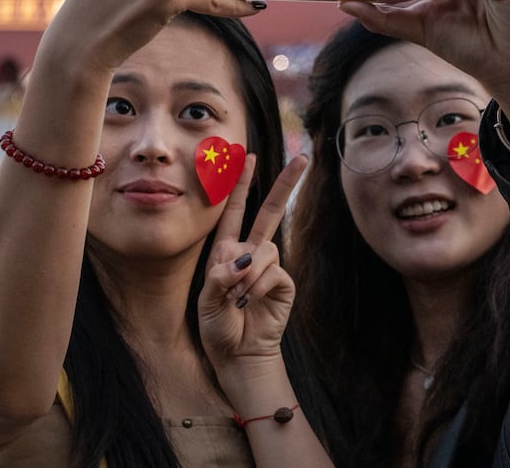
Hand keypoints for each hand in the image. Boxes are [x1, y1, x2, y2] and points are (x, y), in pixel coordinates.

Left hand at [198, 154, 306, 368]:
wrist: (238, 354)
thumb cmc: (217, 326)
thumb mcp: (206, 301)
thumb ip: (218, 277)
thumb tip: (241, 259)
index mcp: (226, 250)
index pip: (234, 210)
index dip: (240, 183)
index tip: (247, 156)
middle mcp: (249, 252)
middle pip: (270, 211)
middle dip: (285, 184)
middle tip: (304, 158)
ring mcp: (269, 267)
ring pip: (265, 249)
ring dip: (248, 273)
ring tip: (238, 299)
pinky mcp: (283, 283)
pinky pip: (274, 271)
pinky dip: (259, 285)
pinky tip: (250, 302)